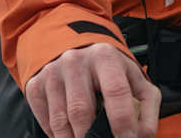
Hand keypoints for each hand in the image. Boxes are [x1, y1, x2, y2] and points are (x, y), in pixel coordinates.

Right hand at [25, 42, 159, 137]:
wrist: (77, 50)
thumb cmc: (111, 71)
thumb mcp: (135, 81)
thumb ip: (145, 107)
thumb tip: (142, 136)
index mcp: (105, 57)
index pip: (115, 91)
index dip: (121, 121)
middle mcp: (76, 61)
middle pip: (81, 111)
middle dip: (92, 136)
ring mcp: (52, 73)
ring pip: (61, 121)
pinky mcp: (35, 85)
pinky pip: (45, 122)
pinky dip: (58, 136)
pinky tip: (71, 134)